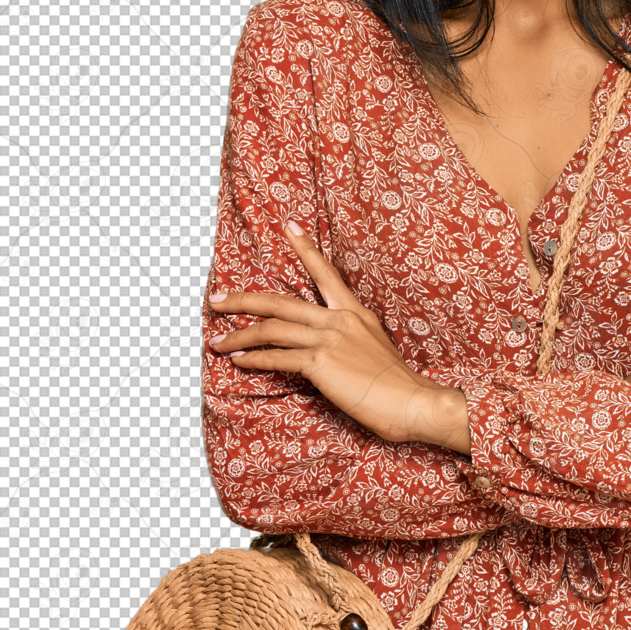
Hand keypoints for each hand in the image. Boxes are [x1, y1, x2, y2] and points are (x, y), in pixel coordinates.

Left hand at [208, 222, 471, 451]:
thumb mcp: (376, 349)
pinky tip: (240, 361)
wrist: (414, 402)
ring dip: (240, 336)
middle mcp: (339, 320)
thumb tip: (327, 349)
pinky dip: (254, 359)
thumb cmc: (398, 386)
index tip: (290, 228)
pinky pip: (277, 357)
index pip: (327, 274)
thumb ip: (351, 340)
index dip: (306, 249)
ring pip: (272, 329)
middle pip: (280, 302)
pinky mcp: (320, 363)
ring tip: (218, 343)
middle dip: (242, 300)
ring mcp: (329, 339)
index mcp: (355, 313)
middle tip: (216, 299)